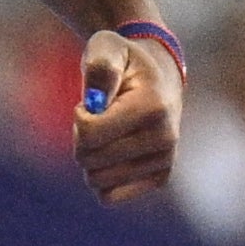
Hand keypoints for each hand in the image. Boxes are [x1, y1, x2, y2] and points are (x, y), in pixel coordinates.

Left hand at [74, 26, 182, 206]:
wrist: (158, 74)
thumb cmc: (124, 60)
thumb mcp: (106, 48)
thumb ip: (100, 67)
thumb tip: (95, 102)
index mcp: (153, 108)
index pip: (88, 135)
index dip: (80, 117)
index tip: (94, 102)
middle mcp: (165, 138)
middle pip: (88, 159)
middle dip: (82, 137)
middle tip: (102, 117)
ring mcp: (164, 161)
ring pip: (95, 180)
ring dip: (91, 157)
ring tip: (110, 132)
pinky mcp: (160, 177)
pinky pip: (109, 196)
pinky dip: (101, 179)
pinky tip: (113, 156)